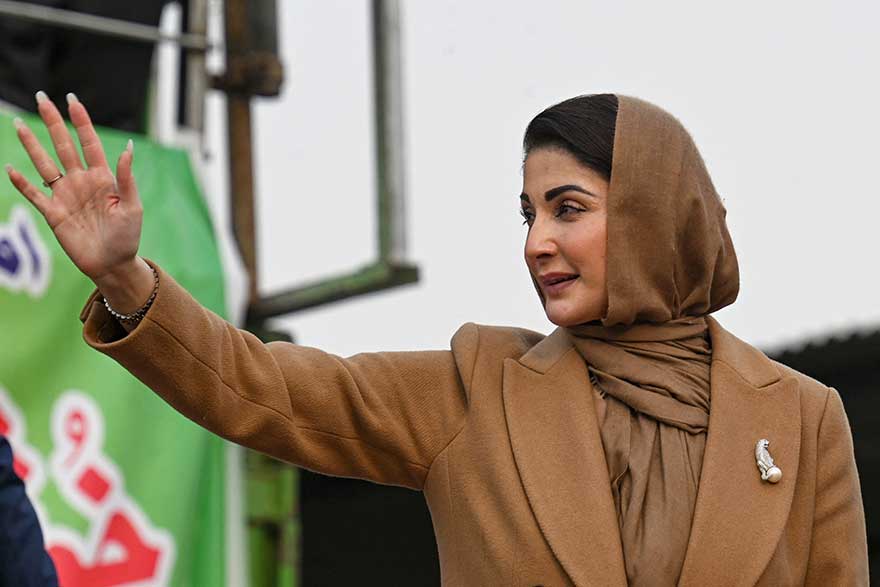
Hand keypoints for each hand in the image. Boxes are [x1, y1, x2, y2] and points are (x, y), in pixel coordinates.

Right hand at [6, 92, 142, 283]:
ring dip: (32, 145)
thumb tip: (127, 147)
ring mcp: (65, 195)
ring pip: (44, 164)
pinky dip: (21, 182)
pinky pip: (34, 194)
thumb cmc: (127, 237)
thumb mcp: (132, 207)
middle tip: (41, 97)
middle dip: (53, 122)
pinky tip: (10, 168)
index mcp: (102, 177)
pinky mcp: (54, 213)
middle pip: (63, 145)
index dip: (81, 121)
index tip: (71, 99)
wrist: (113, 264)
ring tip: (19, 125)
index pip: (89, 142)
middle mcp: (81, 181)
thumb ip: (126, 178)